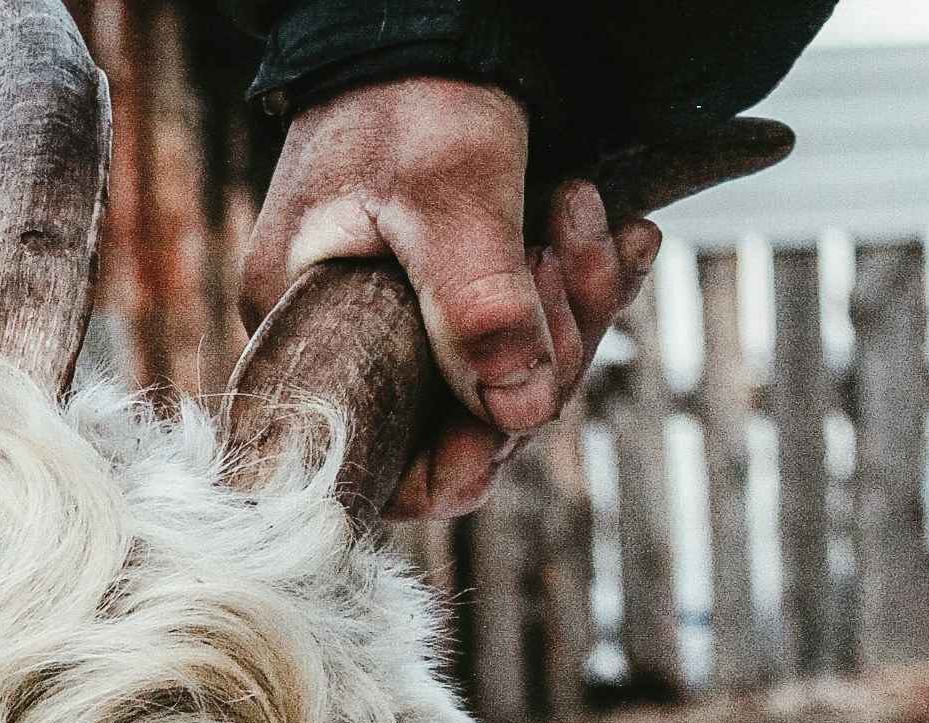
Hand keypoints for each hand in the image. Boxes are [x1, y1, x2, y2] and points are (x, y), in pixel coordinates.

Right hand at [237, 78, 661, 519]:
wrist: (432, 18)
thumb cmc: (414, 92)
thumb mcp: (448, 190)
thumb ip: (477, 304)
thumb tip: (516, 413)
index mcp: (308, 330)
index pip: (370, 456)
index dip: (445, 470)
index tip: (507, 436)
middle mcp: (350, 340)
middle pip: (462, 417)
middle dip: (542, 352)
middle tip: (565, 255)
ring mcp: (409, 320)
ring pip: (512, 373)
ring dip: (576, 305)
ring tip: (588, 213)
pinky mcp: (460, 293)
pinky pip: (532, 328)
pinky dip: (586, 284)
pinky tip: (620, 228)